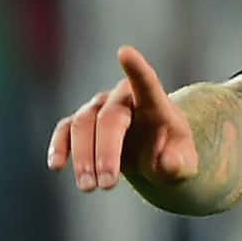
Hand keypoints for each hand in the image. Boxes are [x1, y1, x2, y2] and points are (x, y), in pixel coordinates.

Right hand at [48, 46, 198, 192]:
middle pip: (110, 118)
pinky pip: (65, 130)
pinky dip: (60, 146)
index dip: (136, 69)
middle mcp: (123, 99)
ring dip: (83, 157)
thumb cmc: (173, 156)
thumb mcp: (184, 166)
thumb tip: (167, 163)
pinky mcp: (82, 123)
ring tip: (90, 188)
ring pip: (82, 125)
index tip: (125, 52)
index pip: (147, 83)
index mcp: (155, 103)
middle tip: (109, 185)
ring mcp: (99, 108)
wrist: (155, 158)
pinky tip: (57, 166)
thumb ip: (179, 164)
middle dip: (106, 153)